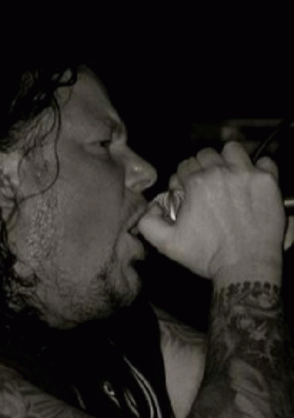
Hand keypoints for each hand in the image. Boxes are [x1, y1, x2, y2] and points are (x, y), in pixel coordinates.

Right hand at [138, 142, 285, 278]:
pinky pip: (266, 162)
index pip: (185, 165)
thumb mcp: (167, 244)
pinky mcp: (268, 182)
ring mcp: (247, 175)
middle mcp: (221, 173)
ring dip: (229, 160)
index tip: (189, 191)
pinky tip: (253, 182)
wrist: (245, 267)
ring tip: (230, 176)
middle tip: (208, 186)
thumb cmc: (208, 257)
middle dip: (204, 167)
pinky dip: (260, 168)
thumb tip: (151, 207)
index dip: (184, 178)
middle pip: (207, 155)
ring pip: (233, 150)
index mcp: (196, 183)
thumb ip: (148, 223)